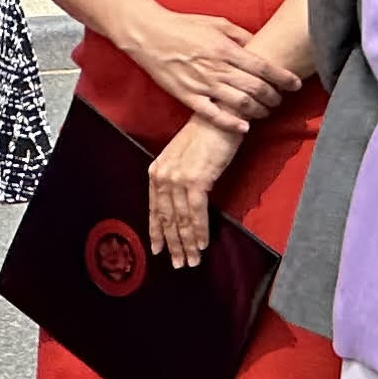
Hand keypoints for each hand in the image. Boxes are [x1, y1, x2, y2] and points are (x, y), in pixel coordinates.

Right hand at [123, 6, 286, 126]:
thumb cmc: (184, 26)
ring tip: (266, 112)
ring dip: (258, 111)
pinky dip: (230, 123)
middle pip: (255, 88)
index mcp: (225, 48)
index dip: (283, 78)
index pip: (263, 67)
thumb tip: (263, 46)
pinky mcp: (186, 96)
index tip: (296, 85)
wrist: (147, 33)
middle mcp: (216, 68)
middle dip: (274, 97)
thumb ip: (242, 36)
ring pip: (239, 103)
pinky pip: (212, 115)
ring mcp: (201, 84)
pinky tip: (245, 127)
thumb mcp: (218, 23)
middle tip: (281, 100)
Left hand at [144, 116, 241, 269]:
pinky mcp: (195, 180)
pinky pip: (196, 213)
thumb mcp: (188, 157)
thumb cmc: (210, 134)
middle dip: (173, 244)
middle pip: (166, 218)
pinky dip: (199, 231)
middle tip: (179, 263)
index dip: (157, 232)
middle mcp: (162, 175)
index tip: (159, 249)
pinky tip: (202, 244)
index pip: (154, 208)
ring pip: (180, 219)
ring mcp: (177, 178)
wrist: (222, 115)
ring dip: (187, 243)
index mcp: (157, 169)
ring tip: (192, 260)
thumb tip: (187, 201)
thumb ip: (182, 177)